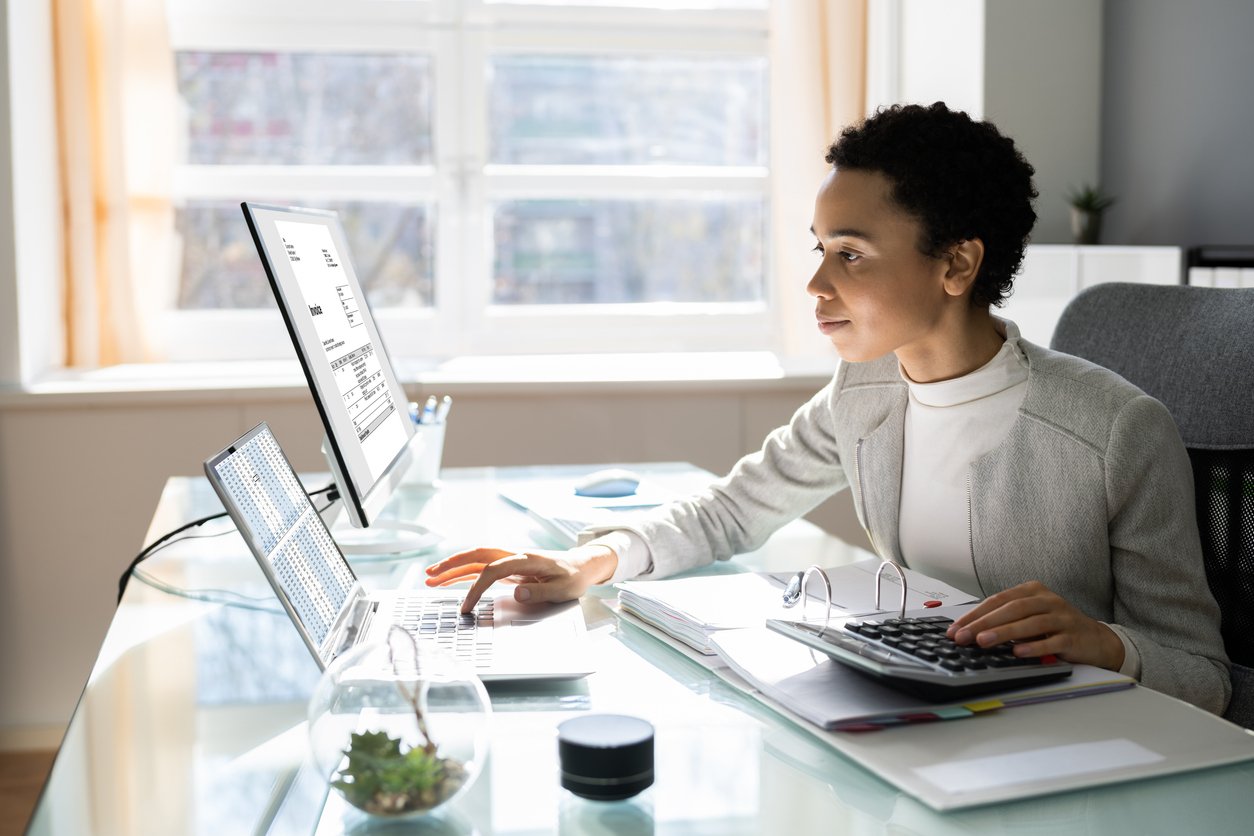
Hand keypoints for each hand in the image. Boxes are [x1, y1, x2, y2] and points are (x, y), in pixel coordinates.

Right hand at [424, 545, 617, 613]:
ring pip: (476, 559)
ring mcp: (510, 560)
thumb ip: (539, 591)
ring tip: (430, 578)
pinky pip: (482, 567)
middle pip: (477, 555)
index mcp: (526, 559)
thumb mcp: (562, 589)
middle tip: (430, 575)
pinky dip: (465, 572)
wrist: (582, 565)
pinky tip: (450, 580)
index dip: (476, 588)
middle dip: (452, 564)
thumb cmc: (573, 577)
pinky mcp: (509, 567)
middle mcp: (514, 555)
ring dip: (453, 567)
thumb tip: (517, 593)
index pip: (493, 571)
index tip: (466, 607)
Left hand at [945, 580, 1125, 670]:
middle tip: (963, 637)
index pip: (998, 600)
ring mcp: (1062, 617)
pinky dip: (1033, 646)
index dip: (975, 614)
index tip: (956, 629)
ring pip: (1029, 623)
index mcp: (1032, 590)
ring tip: (983, 642)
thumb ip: (1006, 620)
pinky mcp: (1073, 636)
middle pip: (1011, 609)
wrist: (1096, 640)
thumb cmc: (1056, 628)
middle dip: (983, 623)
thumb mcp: (1030, 618)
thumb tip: (970, 632)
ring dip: (1003, 633)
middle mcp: (1047, 600)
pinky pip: (1051, 641)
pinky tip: (1018, 652)